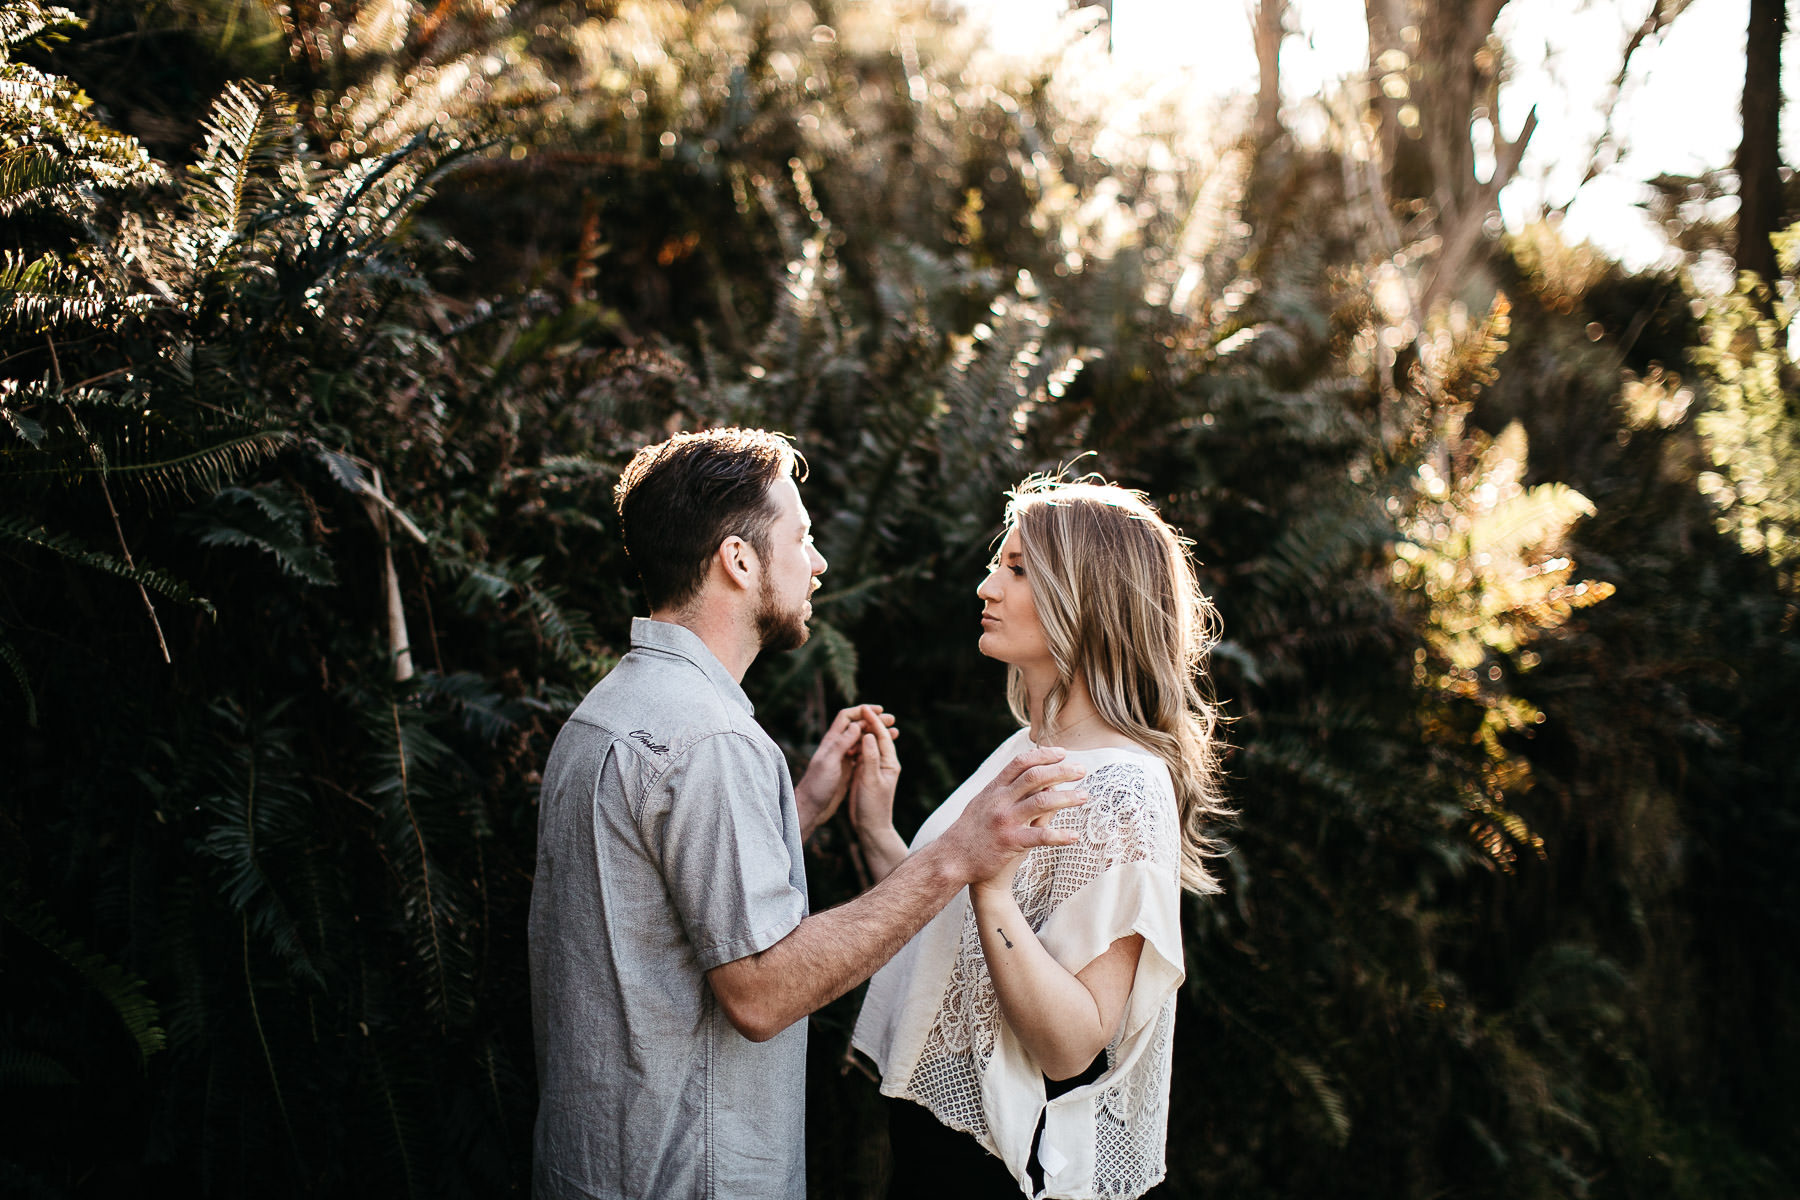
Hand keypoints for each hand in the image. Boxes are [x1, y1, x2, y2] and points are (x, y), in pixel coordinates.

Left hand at [795, 704, 896, 835]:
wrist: (811, 807)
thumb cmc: (817, 785)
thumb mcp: (829, 763)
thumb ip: (841, 744)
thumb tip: (856, 724)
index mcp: (831, 741)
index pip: (847, 717)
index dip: (863, 711)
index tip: (880, 711)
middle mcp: (836, 746)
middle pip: (856, 726)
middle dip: (874, 721)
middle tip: (892, 720)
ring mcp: (841, 758)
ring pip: (861, 740)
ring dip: (875, 734)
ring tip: (893, 734)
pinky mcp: (845, 769)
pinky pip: (861, 754)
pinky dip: (872, 749)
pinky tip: (882, 752)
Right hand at [847, 710, 900, 838]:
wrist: (871, 826)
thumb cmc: (872, 805)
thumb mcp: (870, 780)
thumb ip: (870, 757)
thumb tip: (869, 734)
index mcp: (889, 763)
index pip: (882, 736)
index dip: (873, 721)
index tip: (864, 708)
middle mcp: (884, 763)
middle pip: (878, 737)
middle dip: (871, 722)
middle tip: (862, 707)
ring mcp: (875, 768)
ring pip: (870, 744)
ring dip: (864, 731)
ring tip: (856, 718)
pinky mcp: (866, 774)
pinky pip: (862, 754)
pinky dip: (857, 744)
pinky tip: (849, 740)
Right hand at [932, 747, 1087, 887]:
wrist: (953, 859)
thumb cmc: (973, 831)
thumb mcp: (986, 804)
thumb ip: (1010, 792)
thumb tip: (1042, 781)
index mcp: (994, 789)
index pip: (1021, 763)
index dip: (1043, 755)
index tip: (1062, 753)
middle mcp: (1000, 800)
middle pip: (1035, 777)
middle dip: (1061, 770)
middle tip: (1081, 770)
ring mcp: (1005, 820)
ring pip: (1041, 802)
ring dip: (1067, 797)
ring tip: (1084, 796)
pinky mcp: (1009, 842)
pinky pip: (1040, 837)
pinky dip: (1060, 835)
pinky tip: (1074, 836)